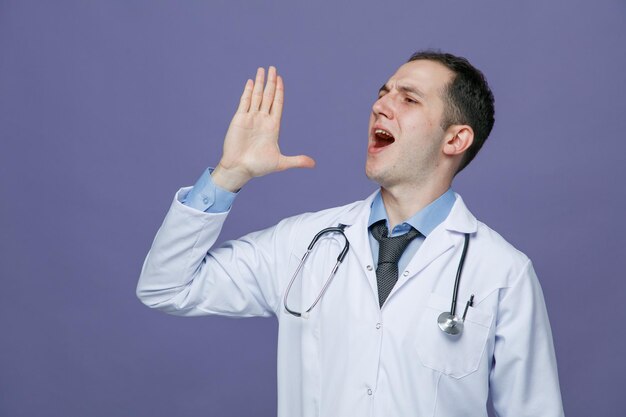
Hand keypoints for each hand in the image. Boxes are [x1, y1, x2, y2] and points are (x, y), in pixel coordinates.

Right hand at [212, 66, 315, 191]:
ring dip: (260, 83)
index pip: (277, 104)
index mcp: (273, 127)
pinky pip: (245, 102)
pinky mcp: (240, 119)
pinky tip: (251, 82)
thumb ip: (297, 160)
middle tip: (273, 68)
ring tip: (263, 69)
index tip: (281, 79)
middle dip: (271, 82)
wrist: (240, 168)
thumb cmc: (259, 166)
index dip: (280, 91)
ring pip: (257, 96)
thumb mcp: (281, 163)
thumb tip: (313, 164)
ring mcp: (251, 118)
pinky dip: (248, 91)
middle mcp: (262, 120)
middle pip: (268, 96)